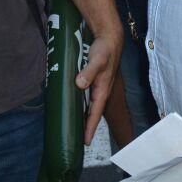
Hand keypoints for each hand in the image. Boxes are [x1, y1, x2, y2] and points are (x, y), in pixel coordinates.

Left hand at [79, 30, 122, 144]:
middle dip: (86, 127)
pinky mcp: (91, 80)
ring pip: (88, 106)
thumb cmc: (104, 51)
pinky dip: (80, 104)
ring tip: (74, 128)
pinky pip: (85, 97)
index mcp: (102, 91)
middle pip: (92, 113)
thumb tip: (80, 84)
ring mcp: (96, 86)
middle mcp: (100, 91)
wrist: (109, 38)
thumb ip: (88, 71)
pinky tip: (73, 107)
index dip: (89, 128)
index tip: (85, 142)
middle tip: (77, 141)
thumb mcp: (97, 60)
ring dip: (82, 117)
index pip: (95, 114)